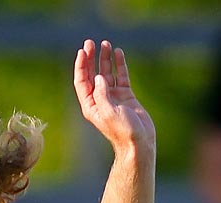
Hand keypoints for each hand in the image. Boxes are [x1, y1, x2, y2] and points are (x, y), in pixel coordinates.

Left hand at [74, 38, 154, 154]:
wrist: (139, 141)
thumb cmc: (122, 131)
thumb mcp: (108, 112)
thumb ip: (102, 94)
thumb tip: (99, 77)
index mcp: (90, 106)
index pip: (82, 82)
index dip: (81, 66)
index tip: (82, 51)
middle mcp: (99, 100)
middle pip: (92, 75)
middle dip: (91, 59)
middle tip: (90, 42)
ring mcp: (113, 97)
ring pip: (107, 73)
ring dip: (105, 59)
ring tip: (105, 44)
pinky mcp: (125, 95)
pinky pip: (120, 76)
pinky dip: (119, 65)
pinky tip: (118, 53)